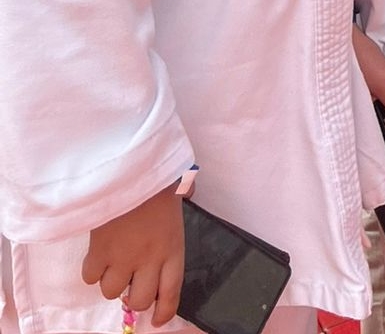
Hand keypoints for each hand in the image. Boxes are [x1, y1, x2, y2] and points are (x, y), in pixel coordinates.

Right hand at [82, 184, 183, 325]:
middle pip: (140, 299)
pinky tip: (98, 256)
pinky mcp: (98, 253)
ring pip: (112, 292)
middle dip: (136, 296)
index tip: (158, 320)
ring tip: (114, 264)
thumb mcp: (180, 188)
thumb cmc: (157, 176)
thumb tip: (189, 194)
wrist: (127, 171)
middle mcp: (149, 259)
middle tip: (132, 283)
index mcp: (173, 246)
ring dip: (112, 282)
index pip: (171, 290)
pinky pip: (90, 278)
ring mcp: (121, 259)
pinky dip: (92, 271)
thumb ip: (185, 197)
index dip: (164, 310)